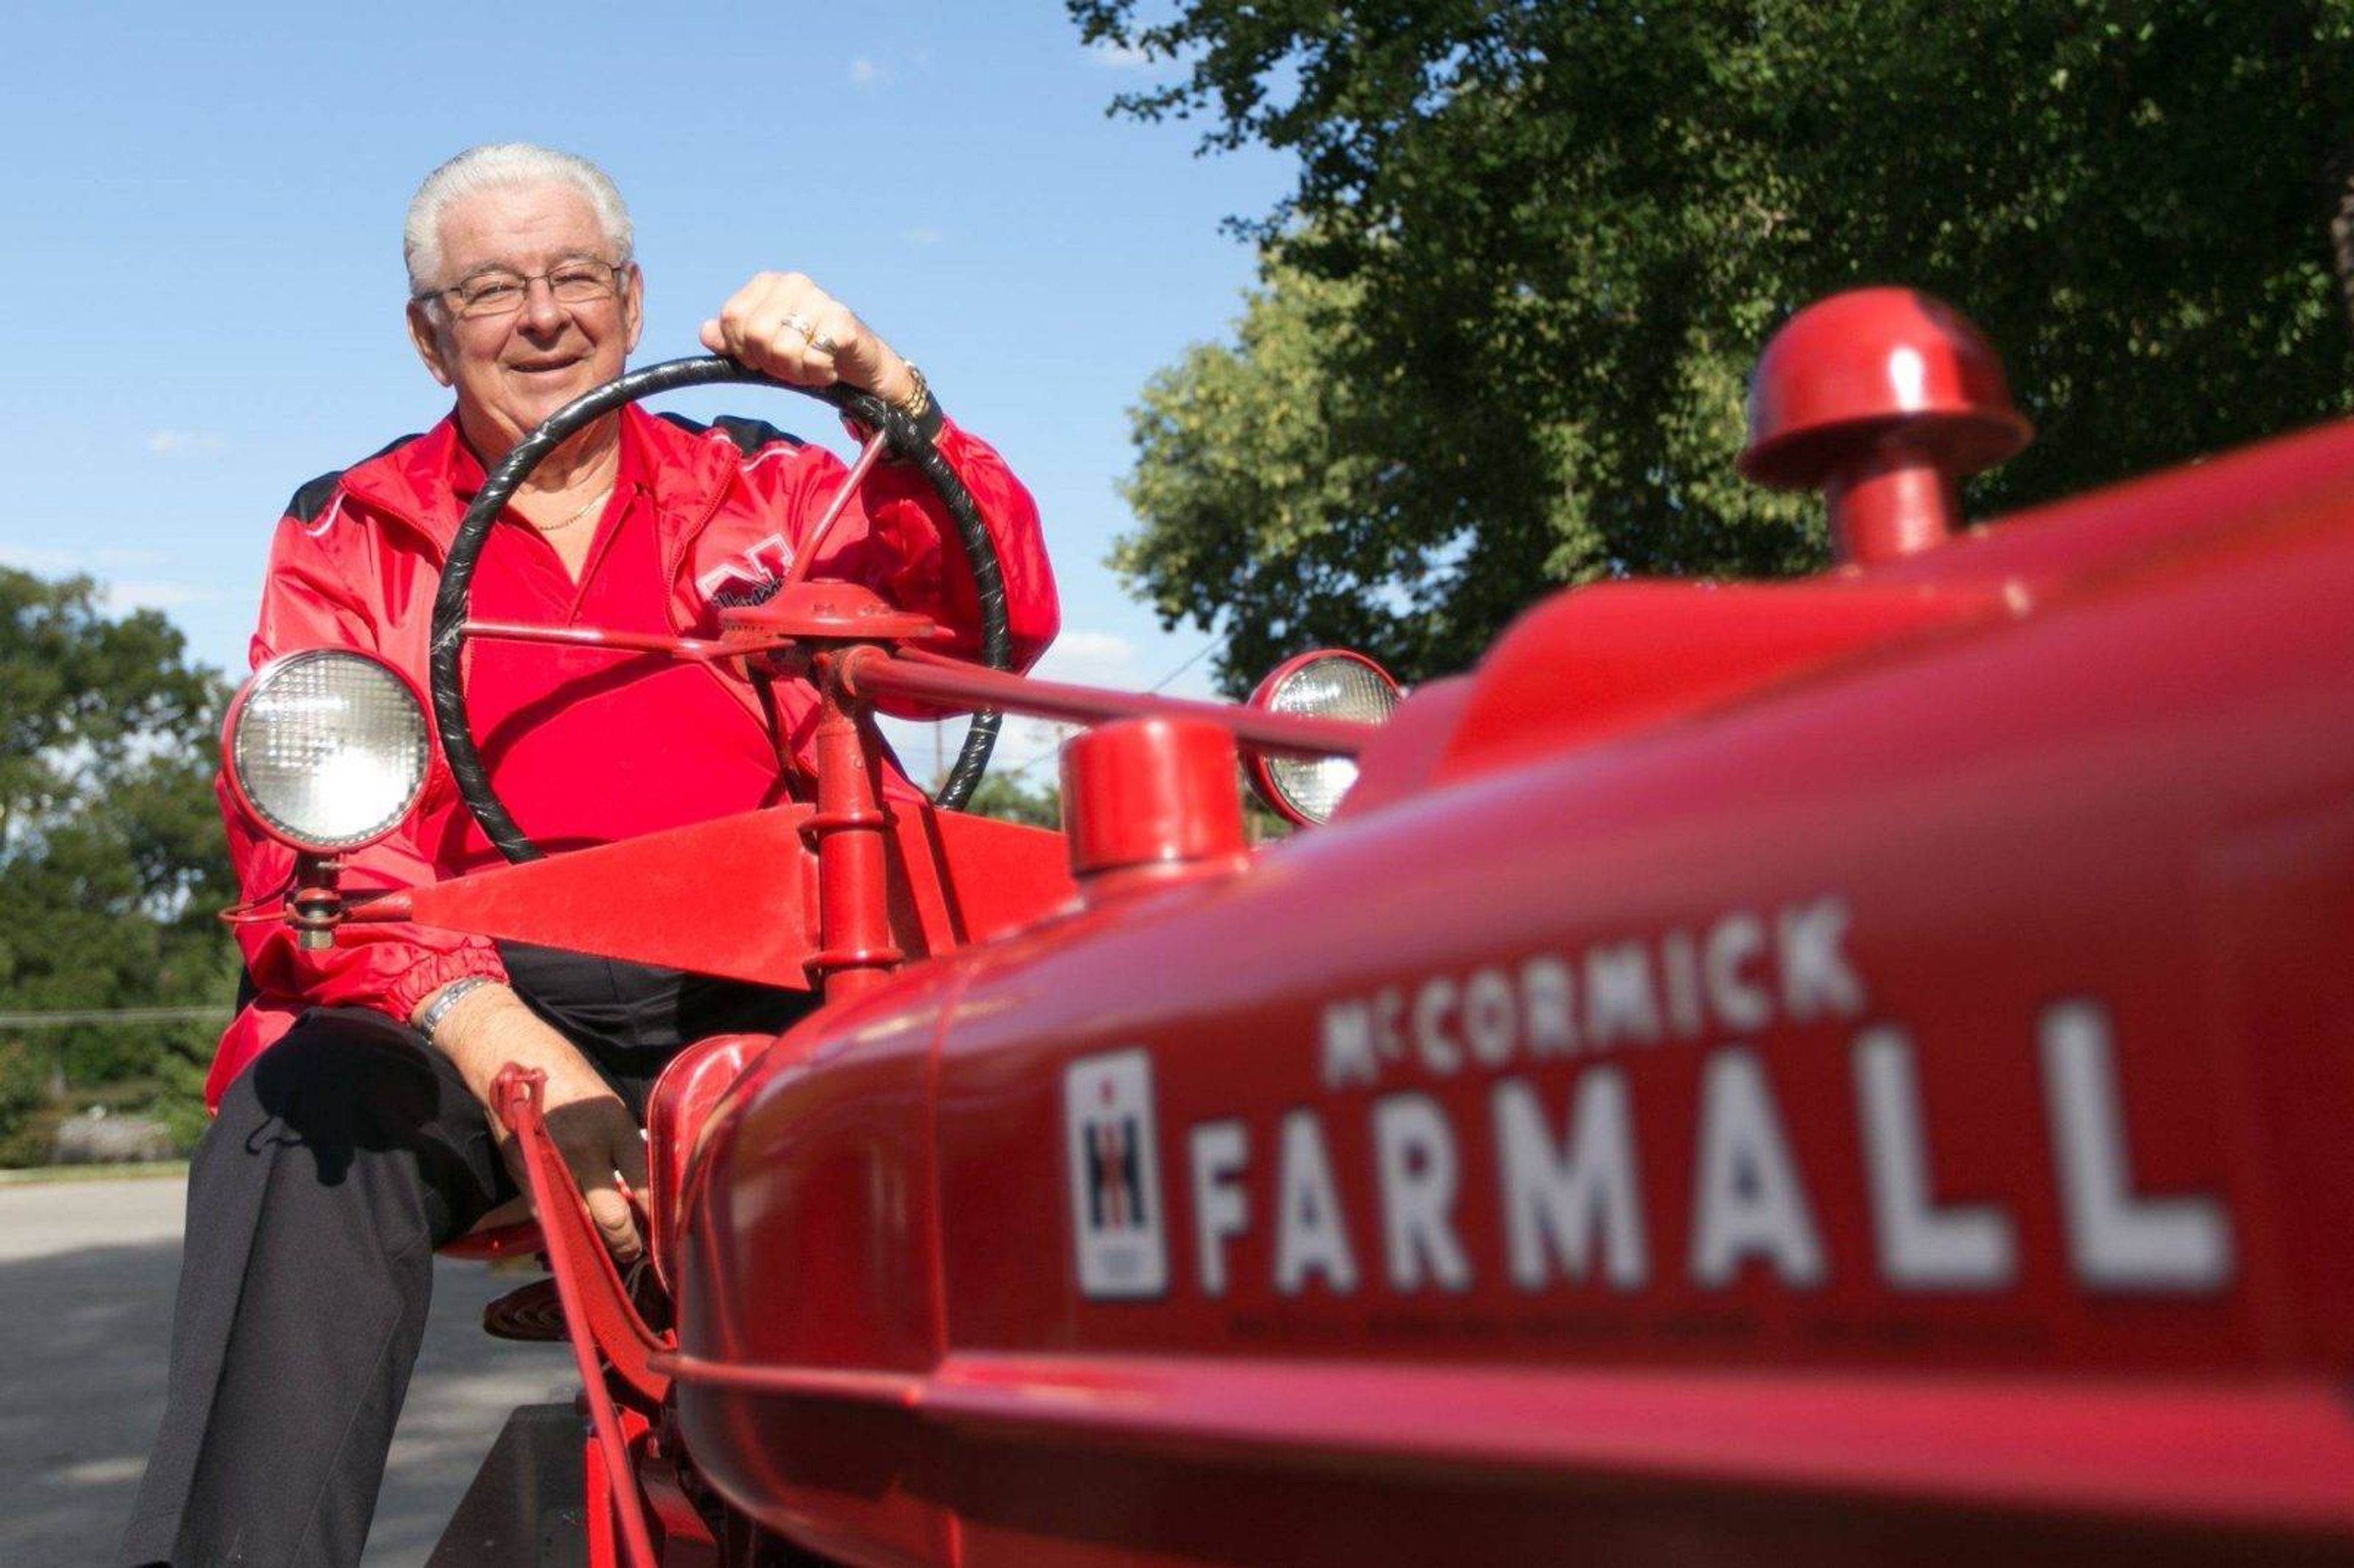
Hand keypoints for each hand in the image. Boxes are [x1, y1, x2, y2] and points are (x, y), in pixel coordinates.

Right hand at [416, 980, 648, 1262]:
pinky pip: (546, 1214)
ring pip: (578, 1222)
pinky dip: (561, 1228)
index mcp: (614, 1128)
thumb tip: (642, 1184)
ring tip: (609, 1252)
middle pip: (612, 1216)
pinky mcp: (523, 1173)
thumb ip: (622, 1145)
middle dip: (626, 1243)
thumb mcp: (608, 1106)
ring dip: (595, 1242)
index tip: (666, 1233)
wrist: (513, 1060)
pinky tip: (574, 1237)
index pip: (646, 1185)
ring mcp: (551, 1165)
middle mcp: (585, 1150)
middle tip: (635, 1254)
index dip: (657, 1215)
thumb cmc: (569, 1080)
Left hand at [701, 271, 916, 404]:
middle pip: (755, 334)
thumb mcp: (763, 348)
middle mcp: (794, 283)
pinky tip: (829, 368)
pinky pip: (813, 359)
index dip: (741, 348)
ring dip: (797, 371)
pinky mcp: (843, 322)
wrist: (859, 363)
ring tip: (811, 365)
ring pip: (783, 349)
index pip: (732, 317)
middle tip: (792, 363)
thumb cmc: (807, 352)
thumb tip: (706, 333)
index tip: (762, 357)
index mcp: (768, 283)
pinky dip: (819, 374)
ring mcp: (820, 299)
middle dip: (771, 362)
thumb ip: (733, 340)